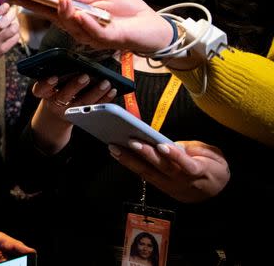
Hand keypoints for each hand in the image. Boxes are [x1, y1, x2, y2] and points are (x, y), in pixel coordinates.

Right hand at [0, 3, 20, 116]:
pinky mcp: (3, 49)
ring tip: (14, 19)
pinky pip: (14, 39)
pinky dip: (16, 32)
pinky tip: (14, 28)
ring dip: (16, 23)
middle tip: (13, 10)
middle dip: (11, 15)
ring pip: (11, 31)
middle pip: (2, 24)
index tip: (6, 5)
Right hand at [29, 74, 115, 153]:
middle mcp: (55, 103)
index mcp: (45, 92)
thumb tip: (76, 60)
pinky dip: (105, 99)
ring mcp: (69, 111)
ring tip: (105, 83)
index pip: (40, 89)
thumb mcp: (51, 83)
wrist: (58, 112)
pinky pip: (95, 108)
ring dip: (95, 93)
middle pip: (63, 96)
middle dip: (74, 86)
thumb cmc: (56, 89)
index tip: (53, 78)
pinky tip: (112, 90)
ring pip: (82, 103)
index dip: (46, 84)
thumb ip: (57, 72)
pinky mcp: (82, 115)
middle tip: (85, 76)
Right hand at [40, 0, 172, 53]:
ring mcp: (96, 36)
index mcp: (78, 18)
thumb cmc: (130, 12)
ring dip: (66, 13)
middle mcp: (82, 30)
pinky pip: (96, 32)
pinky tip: (80, 14)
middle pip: (57, 20)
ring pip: (75, 27)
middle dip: (41, 9)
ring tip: (60, 0)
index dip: (32, 3)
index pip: (50, 10)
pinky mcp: (112, 39)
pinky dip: (87, 23)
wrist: (154, 26)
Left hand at [109, 139, 229, 202]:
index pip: (187, 165)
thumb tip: (171, 145)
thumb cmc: (215, 167)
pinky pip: (146, 177)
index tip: (161, 145)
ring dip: (130, 161)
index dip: (175, 156)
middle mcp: (184, 182)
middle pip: (163, 169)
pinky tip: (119, 155)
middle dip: (146, 155)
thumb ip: (194, 149)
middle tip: (130, 142)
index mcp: (201, 172)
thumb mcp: (213, 154)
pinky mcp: (163, 188)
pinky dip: (132, 165)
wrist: (218, 191)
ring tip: (115, 148)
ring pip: (149, 174)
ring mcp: (172, 187)